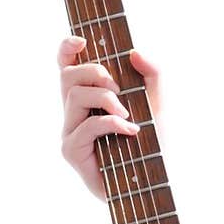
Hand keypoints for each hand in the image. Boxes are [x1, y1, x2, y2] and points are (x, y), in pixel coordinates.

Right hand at [58, 37, 161, 198]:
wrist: (155, 182)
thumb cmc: (152, 144)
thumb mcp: (157, 103)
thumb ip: (152, 74)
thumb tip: (135, 52)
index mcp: (88, 99)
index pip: (65, 67)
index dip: (66, 49)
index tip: (82, 41)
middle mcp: (74, 114)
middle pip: (68, 76)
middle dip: (96, 73)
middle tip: (120, 88)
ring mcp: (69, 132)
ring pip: (76, 96)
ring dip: (106, 99)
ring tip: (129, 115)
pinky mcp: (71, 151)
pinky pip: (86, 125)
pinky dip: (111, 123)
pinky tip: (130, 131)